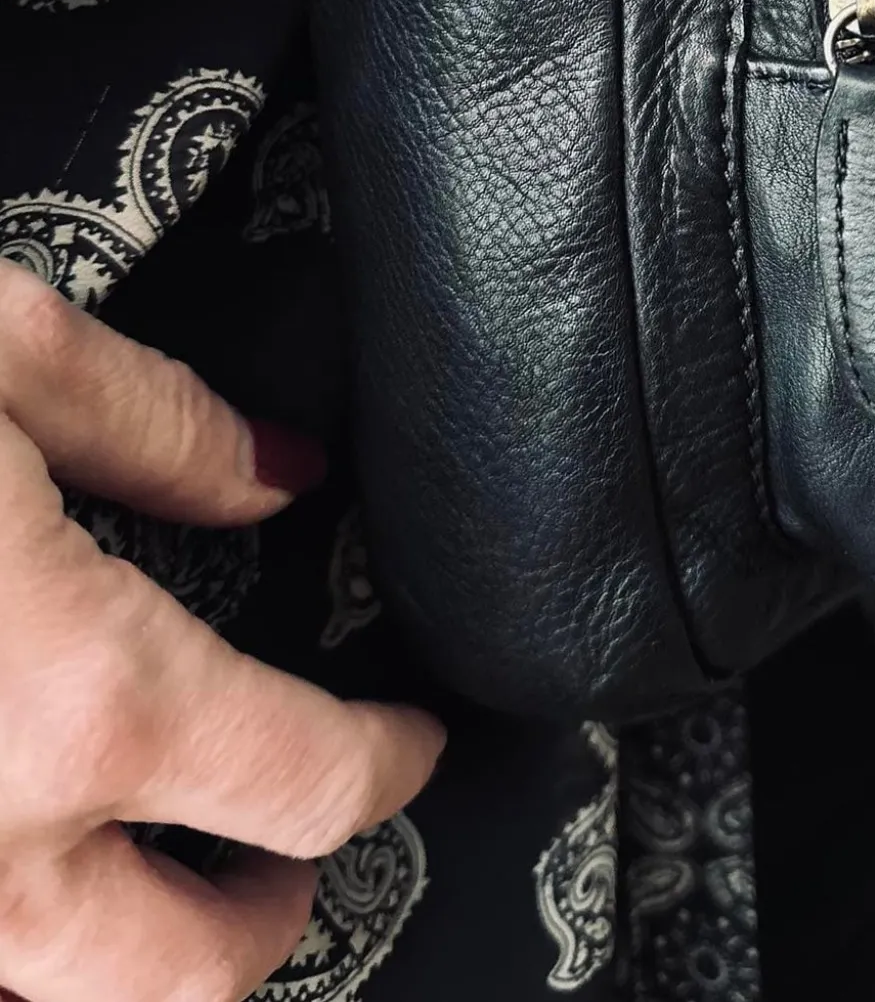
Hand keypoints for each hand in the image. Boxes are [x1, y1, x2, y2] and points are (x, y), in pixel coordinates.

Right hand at [0, 260, 444, 1001]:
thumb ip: (161, 425)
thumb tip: (278, 472)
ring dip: (121, 947)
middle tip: (290, 853)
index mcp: (76, 697)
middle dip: (266, 920)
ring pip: (43, 986)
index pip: (307, 782)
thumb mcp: (3, 355)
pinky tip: (19, 819)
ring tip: (151, 863)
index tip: (413, 743)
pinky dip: (10, 911)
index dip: (390, 764)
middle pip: (182, 973)